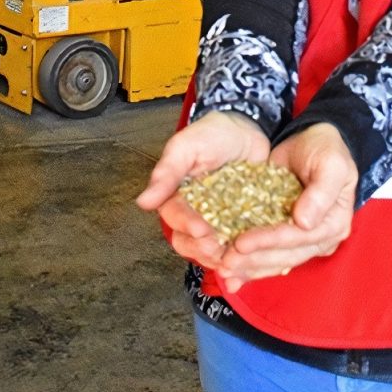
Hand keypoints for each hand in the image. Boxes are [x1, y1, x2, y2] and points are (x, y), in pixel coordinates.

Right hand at [135, 110, 269, 268]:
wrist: (247, 128)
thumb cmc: (212, 134)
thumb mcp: (187, 147)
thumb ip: (167, 172)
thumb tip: (143, 202)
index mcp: (177, 197)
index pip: (175, 218)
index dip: (187, 225)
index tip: (200, 229)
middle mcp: (195, 213)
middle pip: (190, 242)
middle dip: (202, 248)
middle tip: (218, 247)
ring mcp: (219, 220)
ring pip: (212, 249)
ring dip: (220, 257)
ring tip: (234, 258)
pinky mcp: (242, 223)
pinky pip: (238, 245)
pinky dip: (241, 256)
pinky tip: (248, 263)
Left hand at [215, 123, 357, 292]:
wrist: (312, 140)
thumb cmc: (325, 149)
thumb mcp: (331, 163)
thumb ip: (322, 191)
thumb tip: (305, 222)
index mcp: (334, 223)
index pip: (298, 238)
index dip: (269, 241)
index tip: (242, 243)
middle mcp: (320, 238)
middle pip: (285, 256)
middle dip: (254, 261)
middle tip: (225, 262)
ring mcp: (303, 241)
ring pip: (275, 261)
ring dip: (249, 268)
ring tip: (223, 270)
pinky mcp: (286, 237)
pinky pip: (268, 256)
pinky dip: (249, 266)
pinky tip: (231, 275)